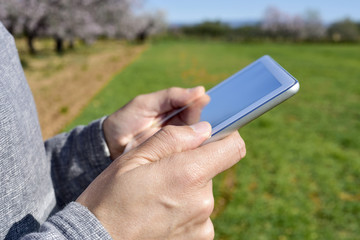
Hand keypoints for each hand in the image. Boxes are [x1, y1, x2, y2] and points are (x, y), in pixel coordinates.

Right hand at [77, 122, 245, 239]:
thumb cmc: (110, 197)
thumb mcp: (134, 157)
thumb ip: (172, 139)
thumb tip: (203, 129)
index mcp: (189, 173)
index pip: (232, 147)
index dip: (225, 137)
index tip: (209, 138)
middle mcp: (203, 201)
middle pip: (211, 169)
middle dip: (192, 165)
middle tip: (161, 173)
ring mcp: (202, 223)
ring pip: (202, 191)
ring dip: (186, 189)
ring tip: (156, 196)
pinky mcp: (198, 239)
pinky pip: (198, 213)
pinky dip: (184, 209)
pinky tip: (160, 213)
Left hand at [103, 87, 209, 158]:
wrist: (109, 146)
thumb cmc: (126, 120)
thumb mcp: (146, 104)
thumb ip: (171, 96)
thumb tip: (199, 90)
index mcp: (172, 110)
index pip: (192, 105)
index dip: (199, 102)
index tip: (205, 98)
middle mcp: (178, 126)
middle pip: (196, 122)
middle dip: (201, 119)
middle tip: (204, 116)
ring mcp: (176, 143)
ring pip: (194, 138)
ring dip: (200, 136)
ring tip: (205, 131)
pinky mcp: (173, 157)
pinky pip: (187, 153)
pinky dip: (193, 150)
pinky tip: (199, 147)